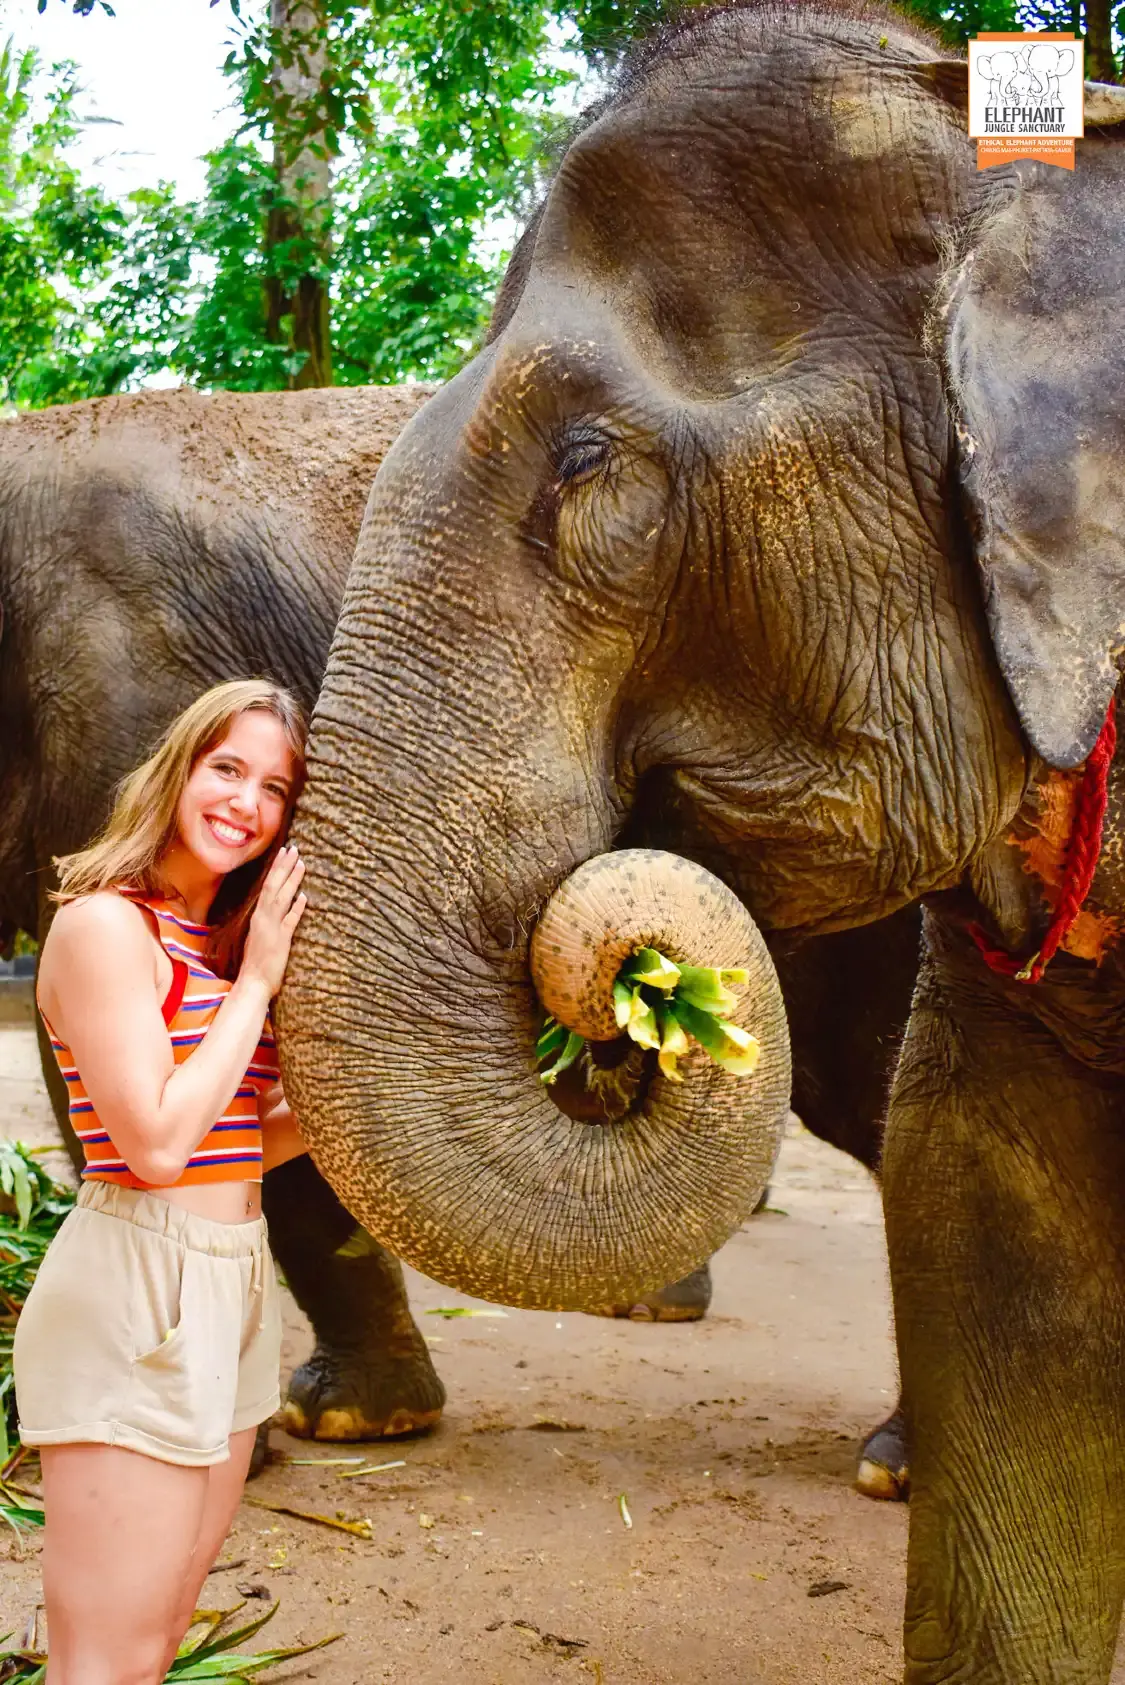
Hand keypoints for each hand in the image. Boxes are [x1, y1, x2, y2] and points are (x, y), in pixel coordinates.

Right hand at [241, 844, 306, 996]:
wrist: (252, 983)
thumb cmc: (258, 963)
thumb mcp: (262, 936)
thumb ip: (271, 920)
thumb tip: (285, 905)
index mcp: (258, 916)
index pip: (268, 885)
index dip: (277, 868)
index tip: (285, 852)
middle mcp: (263, 918)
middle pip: (274, 886)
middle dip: (284, 866)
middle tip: (294, 848)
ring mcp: (271, 929)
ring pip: (282, 898)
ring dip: (292, 880)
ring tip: (301, 863)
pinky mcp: (280, 941)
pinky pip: (289, 922)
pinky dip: (296, 909)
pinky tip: (304, 897)